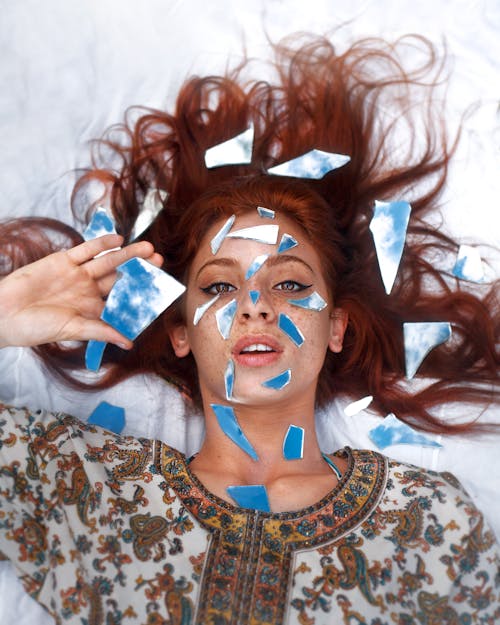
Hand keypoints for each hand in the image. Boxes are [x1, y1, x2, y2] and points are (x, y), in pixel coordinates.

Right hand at [0, 235, 163, 348]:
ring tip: (147, 248)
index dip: (140, 294)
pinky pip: (86, 250)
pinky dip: (101, 244)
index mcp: (93, 310)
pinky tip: (118, 239)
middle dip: (140, 270)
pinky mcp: (63, 261)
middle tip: (160, 261)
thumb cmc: (35, 328)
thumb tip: (129, 343)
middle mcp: (88, 291)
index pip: (122, 300)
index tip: (160, 289)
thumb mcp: (73, 330)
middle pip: (120, 278)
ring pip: (108, 261)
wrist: (3, 313)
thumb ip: (101, 331)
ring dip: (127, 255)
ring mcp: (77, 275)